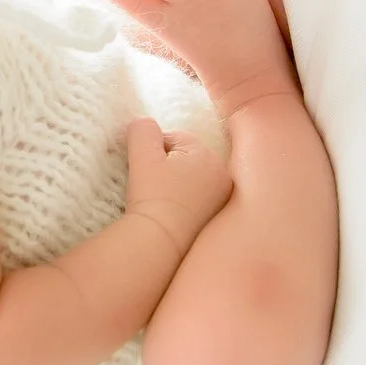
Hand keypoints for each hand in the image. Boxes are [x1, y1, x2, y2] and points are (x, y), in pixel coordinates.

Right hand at [124, 117, 231, 250]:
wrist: (160, 241)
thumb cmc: (151, 197)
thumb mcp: (142, 155)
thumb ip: (143, 129)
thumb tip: (144, 123)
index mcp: (207, 154)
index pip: (175, 139)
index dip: (154, 152)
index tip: (145, 171)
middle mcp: (222, 174)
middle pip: (188, 158)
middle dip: (170, 166)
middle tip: (153, 185)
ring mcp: (223, 198)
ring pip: (194, 178)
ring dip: (178, 183)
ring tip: (162, 200)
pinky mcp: (217, 217)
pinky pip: (199, 198)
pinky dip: (186, 200)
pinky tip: (173, 212)